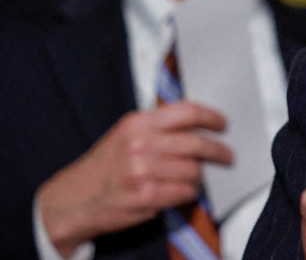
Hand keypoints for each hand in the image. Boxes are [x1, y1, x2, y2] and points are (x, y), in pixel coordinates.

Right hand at [38, 102, 231, 256]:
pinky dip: (190, 192)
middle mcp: (140, 144)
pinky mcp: (145, 196)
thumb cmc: (104, 166)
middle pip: (197, 143)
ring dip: (201, 176)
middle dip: (219, 151)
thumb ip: (159, 127)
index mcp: (137, 123)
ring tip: (196, 177)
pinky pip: (185, 192)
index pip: (188, 112)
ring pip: (194, 170)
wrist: (72, 199)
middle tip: (227, 155)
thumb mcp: (126, 135)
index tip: (223, 125)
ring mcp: (142, 171)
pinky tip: (184, 191)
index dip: (212, 117)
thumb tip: (200, 126)